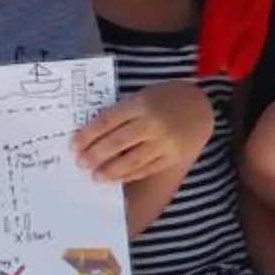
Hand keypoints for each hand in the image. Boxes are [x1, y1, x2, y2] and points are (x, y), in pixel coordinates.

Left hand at [76, 80, 213, 185]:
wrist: (200, 107)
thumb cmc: (164, 99)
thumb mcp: (142, 96)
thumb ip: (122, 113)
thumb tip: (93, 136)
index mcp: (141, 103)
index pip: (108, 121)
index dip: (88, 135)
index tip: (74, 145)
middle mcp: (152, 124)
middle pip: (117, 142)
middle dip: (95, 155)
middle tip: (81, 163)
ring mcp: (164, 143)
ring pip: (131, 160)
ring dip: (110, 170)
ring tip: (95, 176)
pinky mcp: (172, 158)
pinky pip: (146, 169)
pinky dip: (128, 175)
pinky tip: (116, 178)